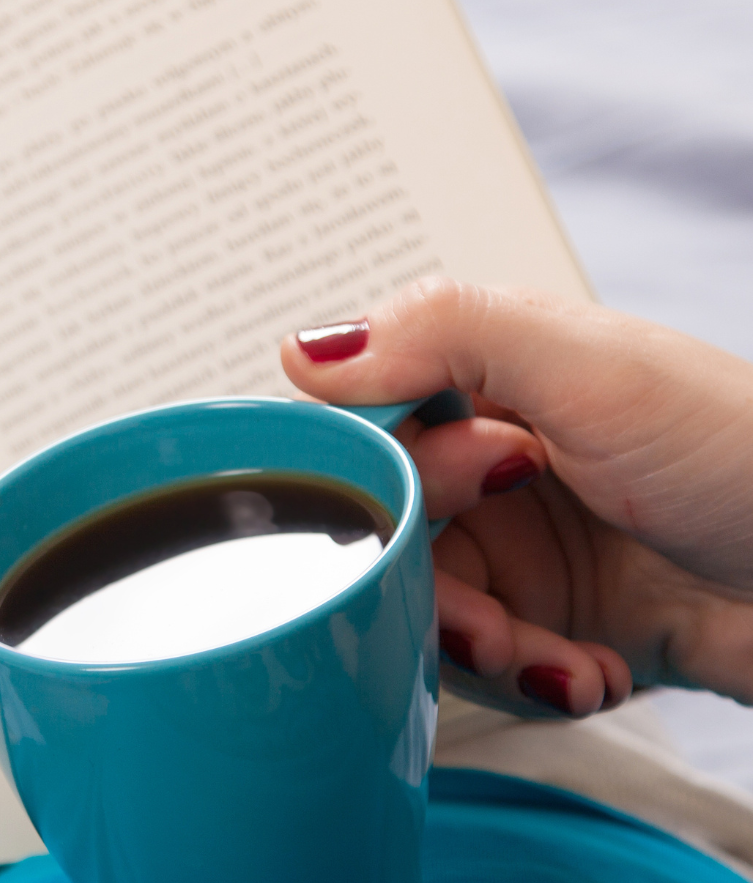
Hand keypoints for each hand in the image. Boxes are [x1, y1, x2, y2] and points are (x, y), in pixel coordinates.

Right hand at [281, 278, 752, 719]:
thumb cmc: (746, 453)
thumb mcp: (589, 365)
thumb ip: (440, 331)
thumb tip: (303, 348)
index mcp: (493, 375)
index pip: (365, 420)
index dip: (375, 474)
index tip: (417, 502)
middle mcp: (495, 460)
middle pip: (385, 526)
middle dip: (425, 580)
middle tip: (489, 606)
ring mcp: (526, 547)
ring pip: (424, 603)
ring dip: (478, 647)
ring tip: (548, 656)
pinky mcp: (559, 624)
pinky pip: (489, 666)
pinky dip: (532, 680)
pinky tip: (591, 671)